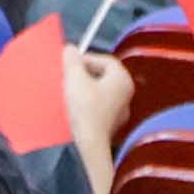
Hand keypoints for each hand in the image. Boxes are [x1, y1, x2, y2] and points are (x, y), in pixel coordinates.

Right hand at [60, 43, 134, 193]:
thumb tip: (70, 49)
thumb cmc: (85, 108)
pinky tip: (75, 109)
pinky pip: (99, 106)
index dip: (85, 59)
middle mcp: (126, 93)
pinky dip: (88, 104)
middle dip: (83, 74)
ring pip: (100, 91)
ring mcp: (121, 110)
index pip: (104, 60)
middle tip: (67, 78)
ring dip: (84, 89)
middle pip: (103, 75)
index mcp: (122, 79)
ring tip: (68, 93)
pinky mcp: (113, 124)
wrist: (91, 144)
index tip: (68, 65)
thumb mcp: (74, 79)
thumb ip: (72, 61)